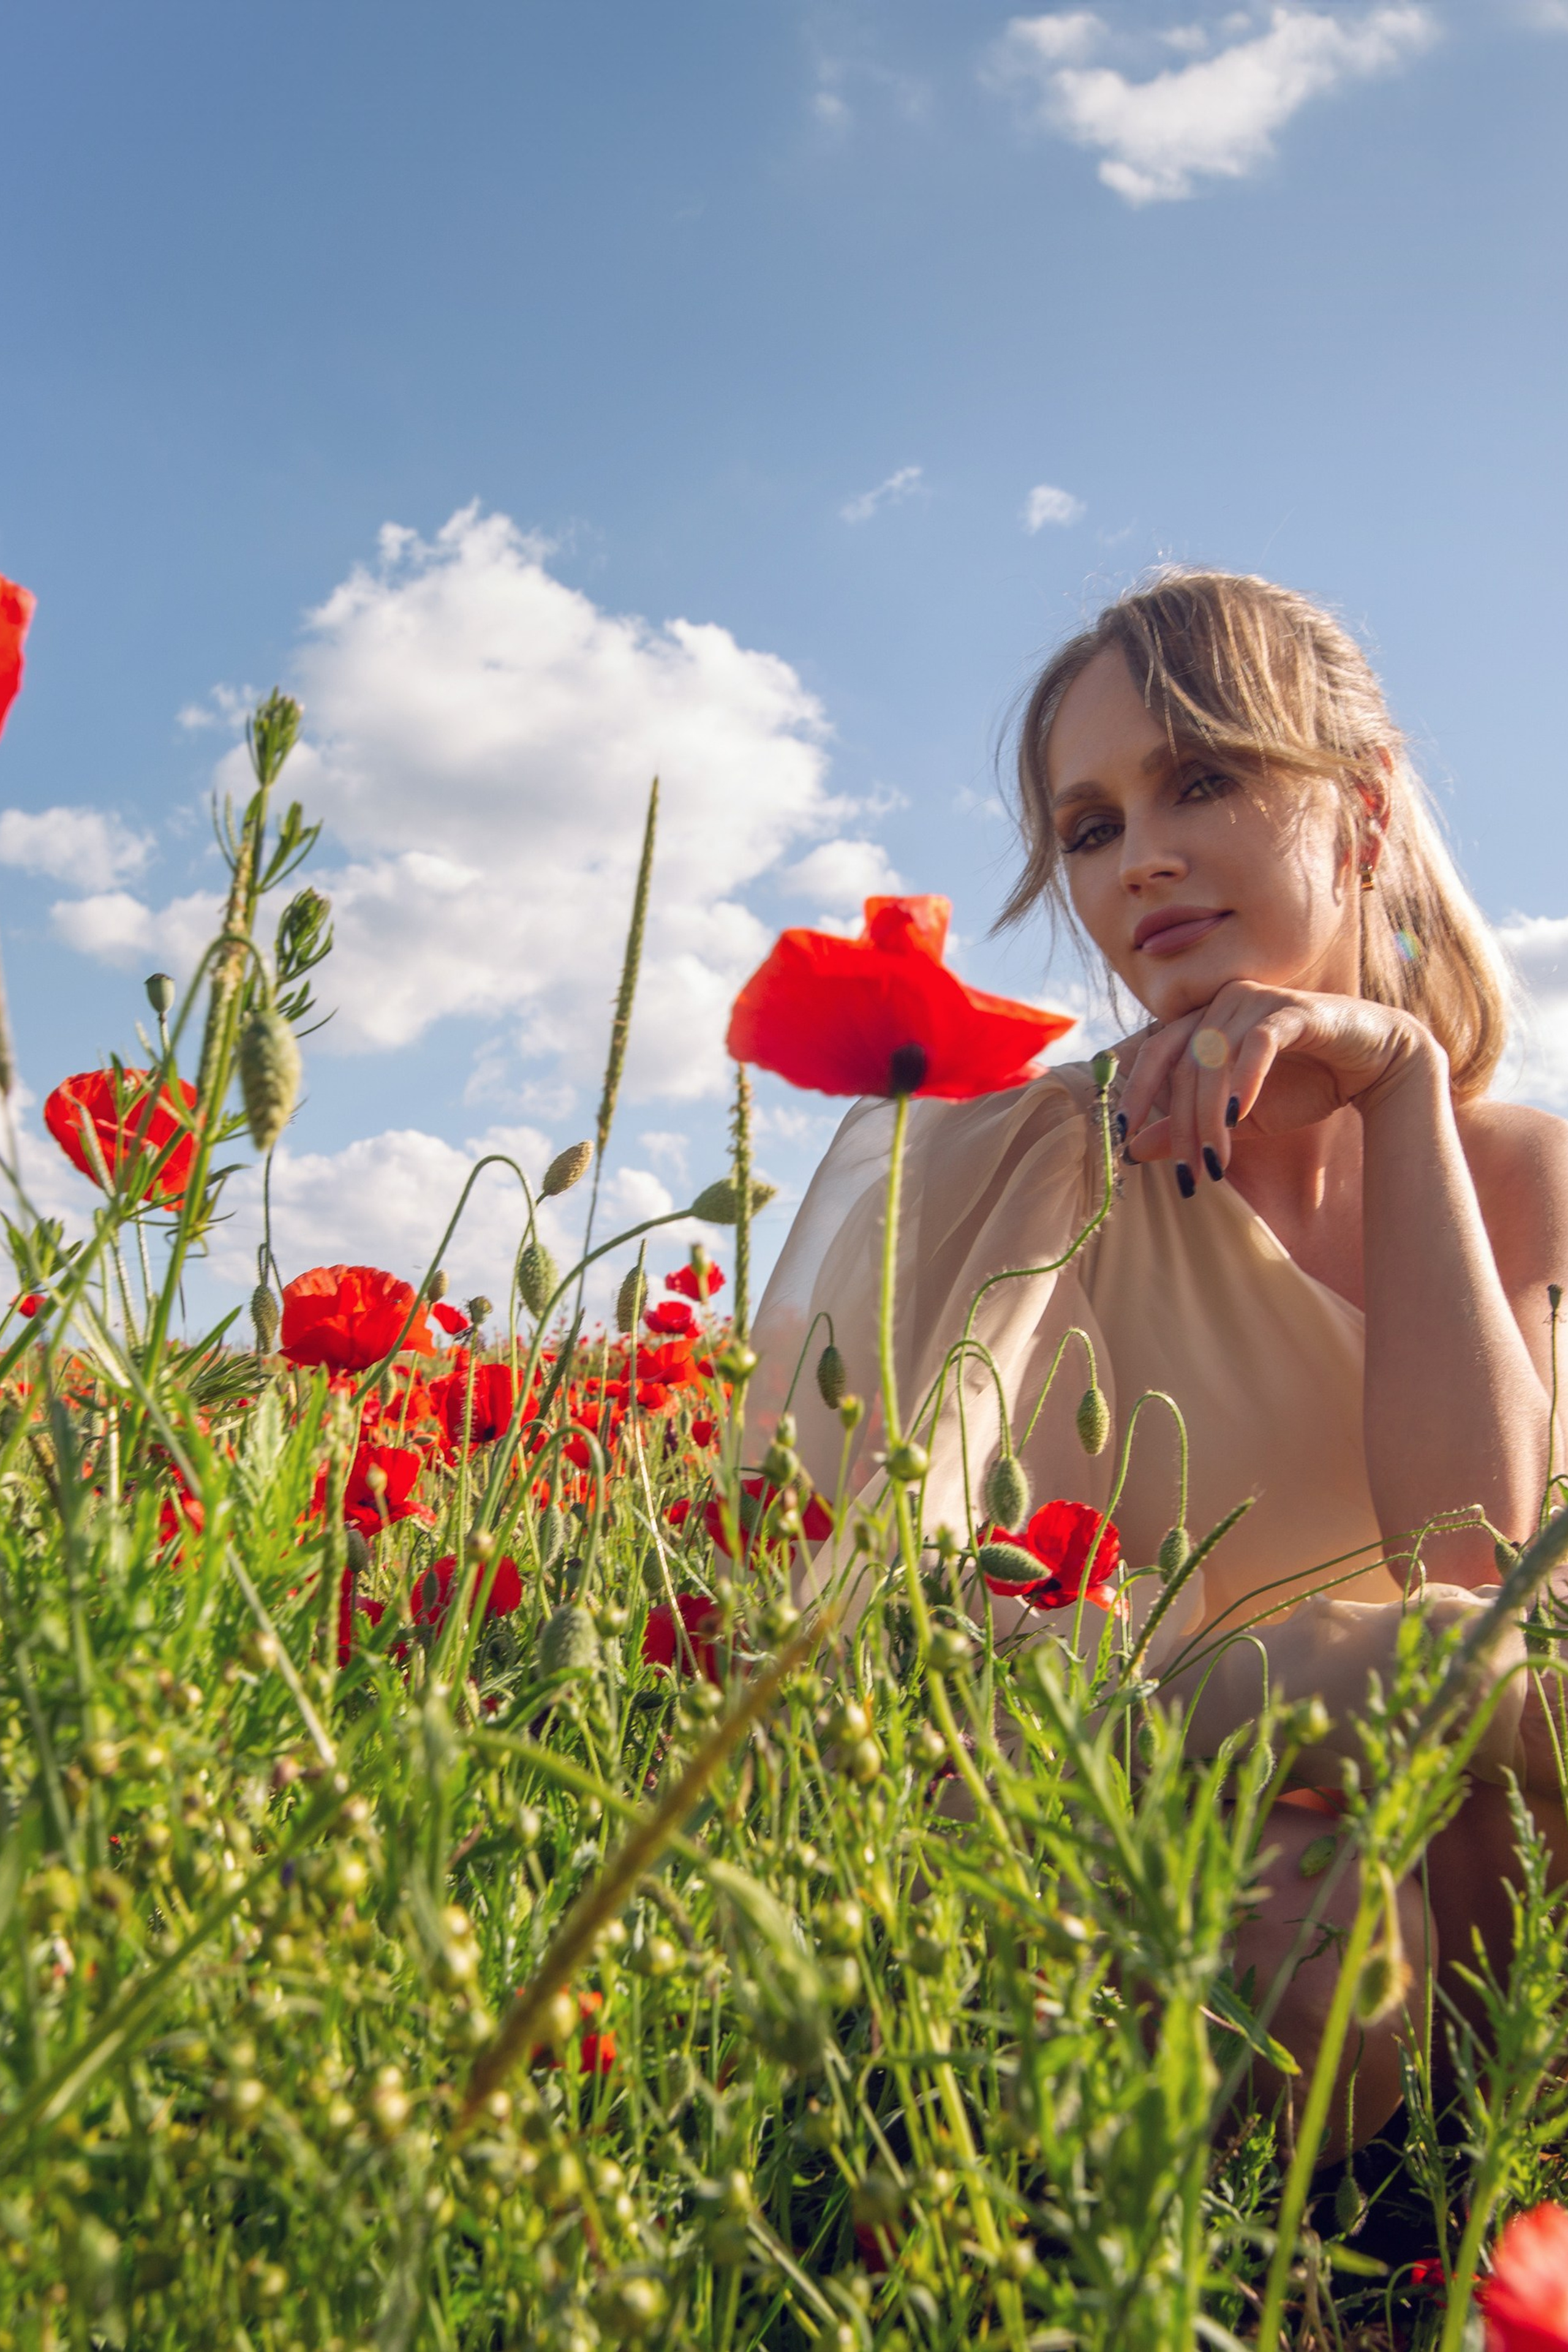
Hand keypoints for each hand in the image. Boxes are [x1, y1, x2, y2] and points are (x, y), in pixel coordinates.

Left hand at [1116, 982, 1436, 1178]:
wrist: (1375, 1065)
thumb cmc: (1306, 1085)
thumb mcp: (1239, 1117)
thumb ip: (1192, 1126)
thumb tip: (1134, 1149)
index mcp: (1205, 1020)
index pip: (1156, 1053)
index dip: (1136, 1092)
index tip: (1121, 1135)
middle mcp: (1224, 1002)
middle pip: (1184, 1065)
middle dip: (1183, 1126)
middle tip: (1188, 1173)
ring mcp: (1258, 999)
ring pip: (1215, 1058)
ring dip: (1210, 1116)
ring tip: (1215, 1163)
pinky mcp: (1294, 1010)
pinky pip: (1259, 1043)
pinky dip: (1245, 1079)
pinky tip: (1239, 1115)